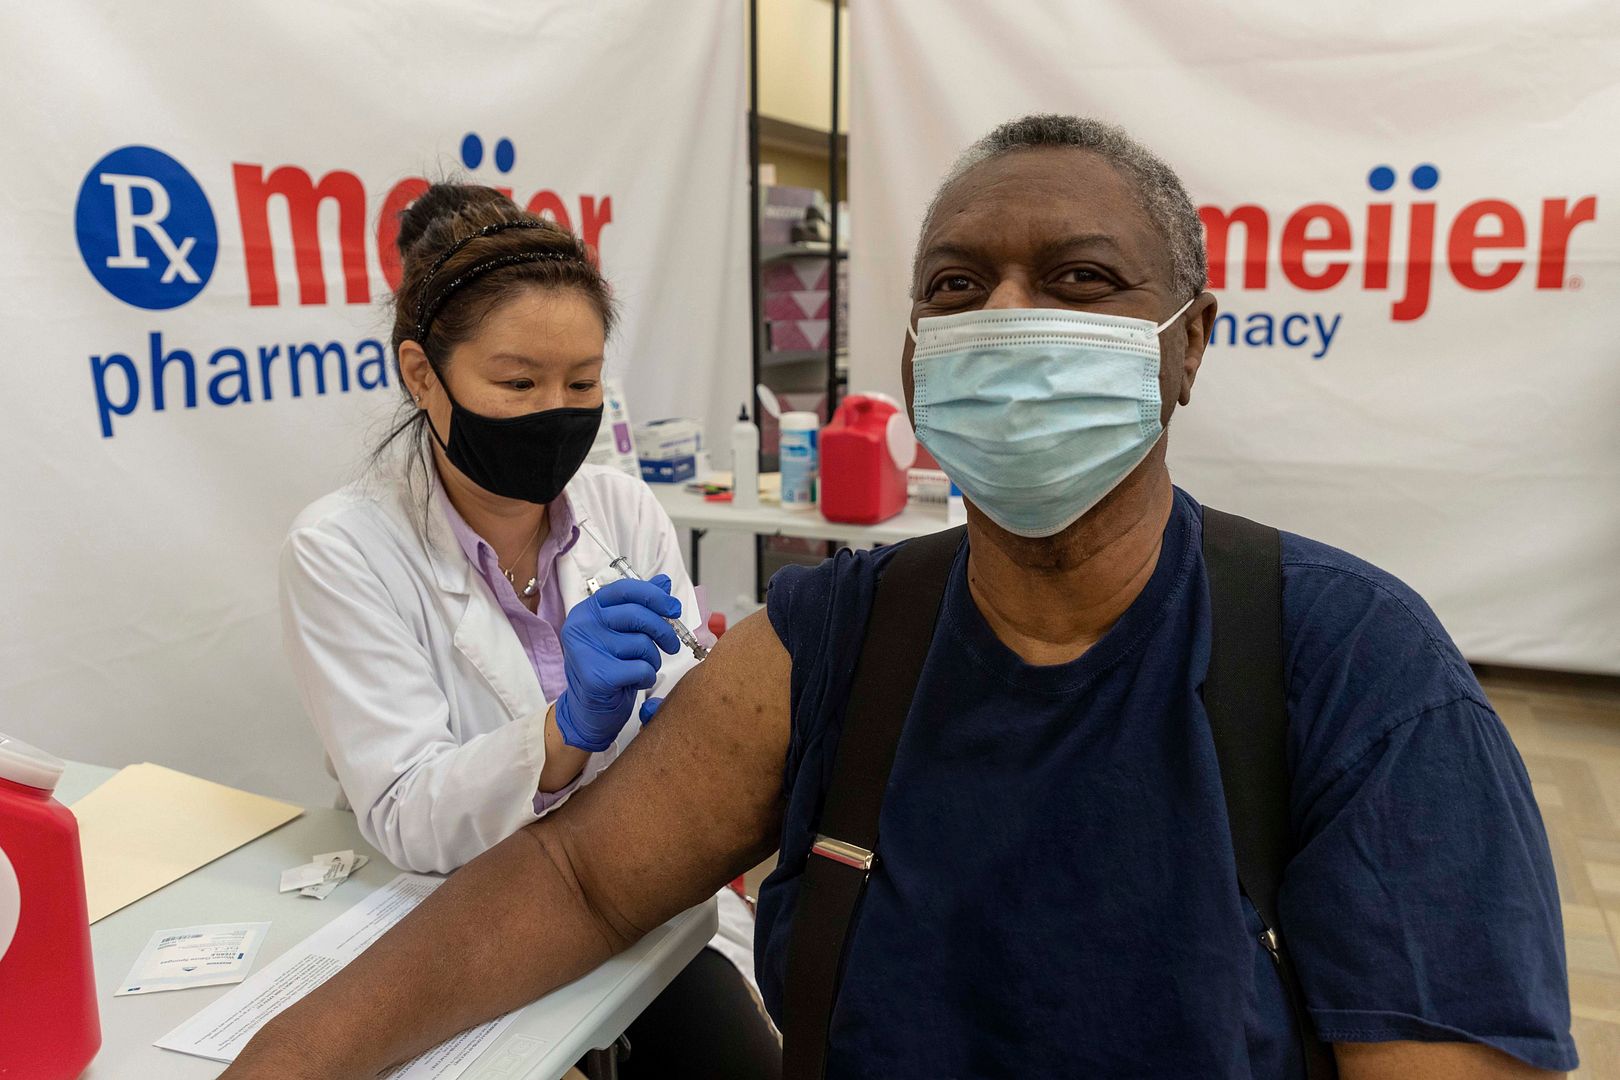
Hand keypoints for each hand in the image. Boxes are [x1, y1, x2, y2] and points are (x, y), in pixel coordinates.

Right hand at [555, 575, 681, 751]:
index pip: (625, 590)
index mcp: (588, 610)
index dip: (654, 596)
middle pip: (637, 615)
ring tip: (642, 668)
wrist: (588, 711)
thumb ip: (640, 606)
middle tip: (672, 645)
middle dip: (663, 631)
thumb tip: (664, 582)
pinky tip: (635, 682)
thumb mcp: (622, 633)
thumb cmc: (608, 668)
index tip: (674, 608)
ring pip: (642, 644)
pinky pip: (641, 668)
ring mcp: (586, 650)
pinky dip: (647, 677)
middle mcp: (582, 626)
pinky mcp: (596, 676)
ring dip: (652, 660)